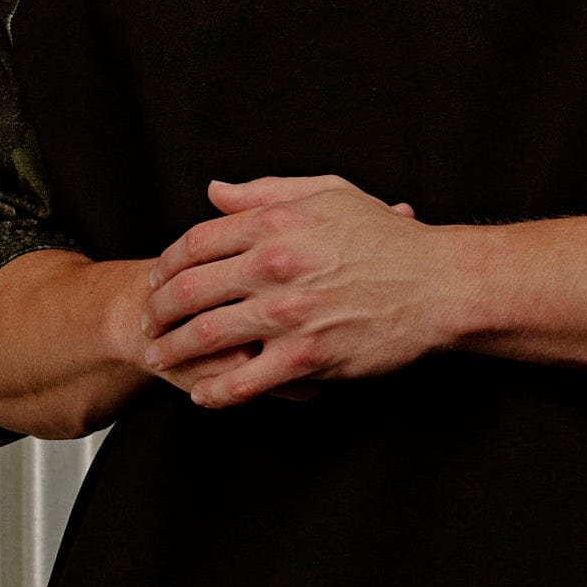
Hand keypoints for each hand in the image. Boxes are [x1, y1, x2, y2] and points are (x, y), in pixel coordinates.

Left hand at [140, 174, 449, 408]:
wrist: (438, 285)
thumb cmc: (387, 239)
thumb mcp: (328, 193)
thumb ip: (266, 191)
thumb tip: (216, 192)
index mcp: (276, 224)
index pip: (197, 243)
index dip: (167, 264)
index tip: (157, 279)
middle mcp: (275, 266)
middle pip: (191, 289)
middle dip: (159, 310)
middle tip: (147, 321)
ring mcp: (290, 314)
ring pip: (208, 335)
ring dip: (175, 350)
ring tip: (160, 357)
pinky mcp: (308, 357)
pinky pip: (246, 380)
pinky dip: (217, 390)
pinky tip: (204, 394)